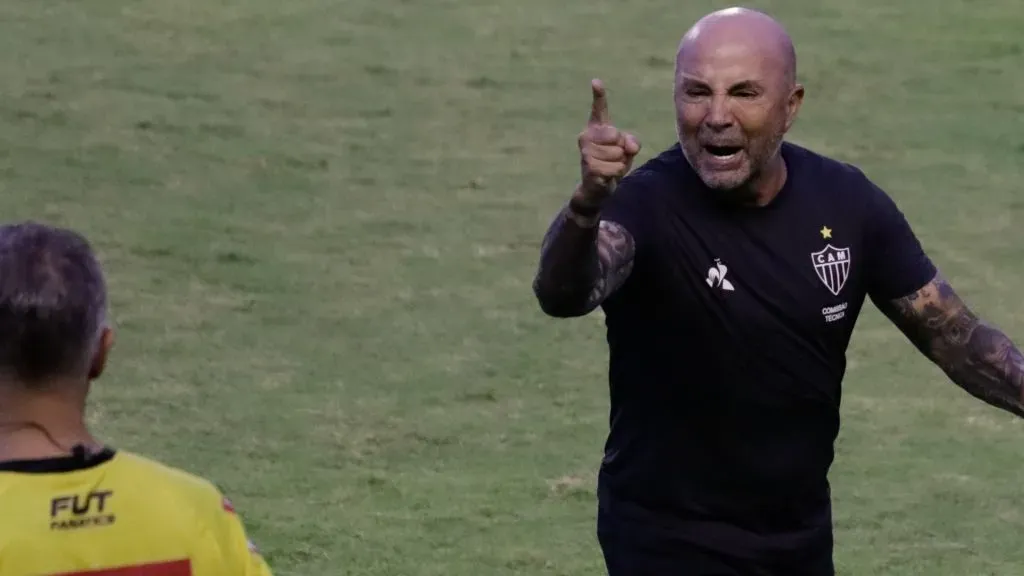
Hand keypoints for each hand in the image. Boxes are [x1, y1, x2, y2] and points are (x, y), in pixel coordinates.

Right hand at [574, 79, 640, 212]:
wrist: (597, 187)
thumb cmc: (612, 163)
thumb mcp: (626, 150)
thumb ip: (632, 143)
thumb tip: (628, 147)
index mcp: (596, 128)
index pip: (599, 109)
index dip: (598, 95)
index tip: (596, 81)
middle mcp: (586, 136)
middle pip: (616, 135)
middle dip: (622, 149)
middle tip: (614, 157)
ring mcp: (586, 152)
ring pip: (617, 153)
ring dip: (620, 163)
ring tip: (611, 167)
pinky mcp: (589, 167)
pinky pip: (616, 167)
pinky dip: (617, 173)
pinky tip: (607, 175)